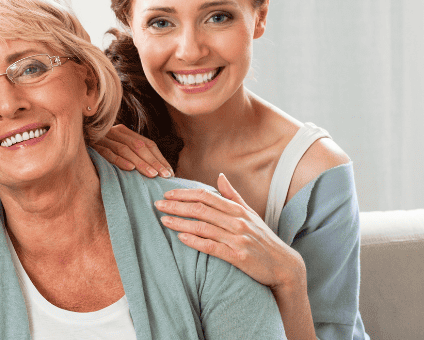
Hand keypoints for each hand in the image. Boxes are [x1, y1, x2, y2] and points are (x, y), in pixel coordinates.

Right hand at [93, 124, 172, 177]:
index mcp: (124, 131)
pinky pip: (108, 153)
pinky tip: (129, 169)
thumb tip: (153, 170)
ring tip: (151, 175)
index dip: (159, 157)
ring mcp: (103, 138)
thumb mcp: (115, 147)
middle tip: (164, 175)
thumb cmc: (96, 148)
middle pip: (139, 146)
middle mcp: (115, 132)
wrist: (69, 138)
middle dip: (153, 161)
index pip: (147, 143)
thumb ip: (130, 153)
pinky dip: (119, 160)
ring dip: (140, 162)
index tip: (169, 172)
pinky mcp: (92, 146)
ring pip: (126, 149)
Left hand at [155, 173, 306, 289]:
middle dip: (176, 206)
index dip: (185, 193)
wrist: (283, 265)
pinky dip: (195, 242)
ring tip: (163, 220)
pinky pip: (212, 247)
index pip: (206, 196)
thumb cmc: (263, 238)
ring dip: (181, 223)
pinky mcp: (238, 256)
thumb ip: (232, 196)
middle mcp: (237, 222)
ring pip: (203, 227)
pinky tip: (181, 238)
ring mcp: (238, 238)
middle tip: (157, 205)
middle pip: (201, 209)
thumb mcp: (250, 214)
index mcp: (238, 210)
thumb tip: (219, 176)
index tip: (167, 193)